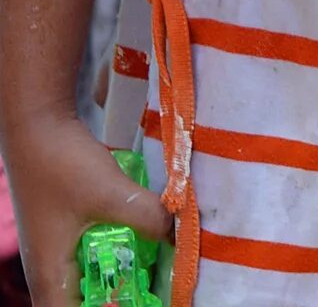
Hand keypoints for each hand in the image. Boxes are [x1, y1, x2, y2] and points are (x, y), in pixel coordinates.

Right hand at [1, 107, 166, 306]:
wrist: (38, 127)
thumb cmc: (62, 165)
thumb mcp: (111, 193)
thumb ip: (147, 216)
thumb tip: (180, 233)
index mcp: (50, 277)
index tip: (143, 302)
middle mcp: (49, 272)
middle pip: (86, 303)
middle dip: (121, 297)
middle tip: (158, 288)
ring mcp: (56, 252)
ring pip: (92, 279)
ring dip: (122, 275)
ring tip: (158, 268)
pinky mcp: (67, 232)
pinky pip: (95, 256)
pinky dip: (120, 253)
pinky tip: (146, 239)